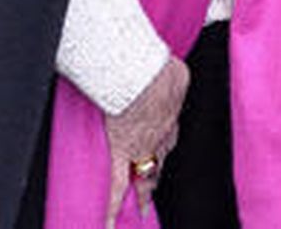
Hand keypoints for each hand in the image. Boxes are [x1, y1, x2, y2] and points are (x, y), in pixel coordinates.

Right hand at [103, 54, 189, 226]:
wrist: (146, 79)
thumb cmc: (159, 69)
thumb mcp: (172, 72)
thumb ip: (169, 76)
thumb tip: (168, 67)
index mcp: (169, 116)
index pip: (167, 137)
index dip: (164, 147)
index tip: (161, 155)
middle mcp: (160, 136)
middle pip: (160, 159)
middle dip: (157, 173)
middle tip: (152, 187)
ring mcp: (142, 147)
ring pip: (146, 173)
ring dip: (144, 188)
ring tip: (140, 205)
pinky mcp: (123, 153)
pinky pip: (117, 185)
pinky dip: (113, 206)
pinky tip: (109, 223)